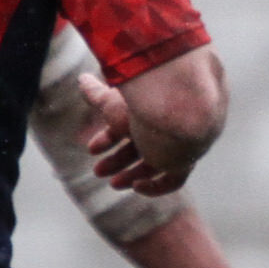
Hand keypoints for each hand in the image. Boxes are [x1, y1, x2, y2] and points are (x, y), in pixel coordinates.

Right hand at [76, 72, 188, 195]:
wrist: (176, 108)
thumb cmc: (143, 102)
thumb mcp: (113, 102)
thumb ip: (96, 94)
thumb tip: (82, 80)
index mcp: (149, 109)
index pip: (128, 125)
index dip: (108, 138)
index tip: (91, 148)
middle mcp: (164, 126)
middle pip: (140, 146)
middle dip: (117, 160)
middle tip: (97, 171)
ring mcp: (177, 143)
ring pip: (155, 164)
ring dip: (132, 175)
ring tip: (113, 184)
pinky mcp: (185, 160)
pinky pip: (174, 180)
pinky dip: (155, 187)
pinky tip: (137, 187)